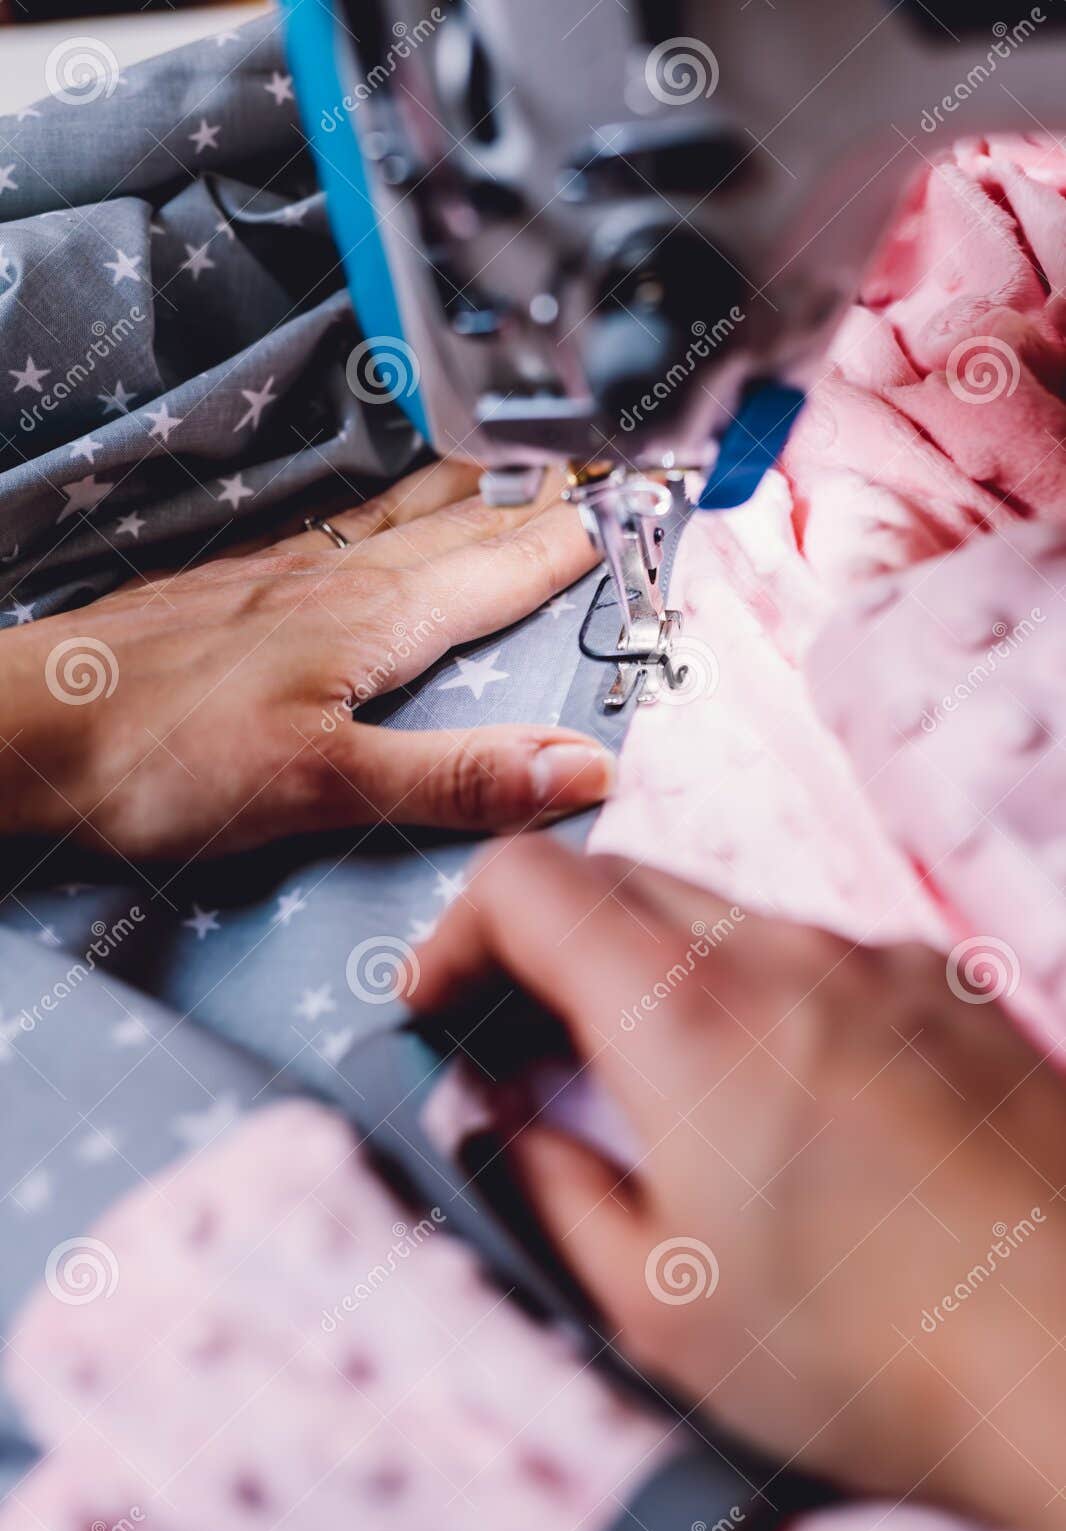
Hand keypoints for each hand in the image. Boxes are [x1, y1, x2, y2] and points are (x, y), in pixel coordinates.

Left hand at [0, 461, 611, 859]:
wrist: (24, 727)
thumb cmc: (158, 758)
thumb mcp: (321, 786)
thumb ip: (456, 777)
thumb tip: (585, 768)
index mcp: (375, 619)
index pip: (511, 565)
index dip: (585, 536)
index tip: (653, 503)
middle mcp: (339, 579)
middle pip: (471, 526)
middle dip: (550, 497)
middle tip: (613, 470)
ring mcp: (286, 575)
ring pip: (410, 517)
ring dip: (480, 492)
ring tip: (529, 468)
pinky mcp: (241, 588)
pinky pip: (349, 531)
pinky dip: (400, 511)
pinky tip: (389, 517)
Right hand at [414, 838, 1065, 1530]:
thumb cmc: (882, 1358)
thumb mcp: (658, 1305)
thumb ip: (546, 1184)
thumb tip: (494, 1122)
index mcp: (692, 1019)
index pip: (528, 884)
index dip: (455, 933)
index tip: (443, 1001)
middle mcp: (791, 955)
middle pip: (619, 879)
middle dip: (546, 947)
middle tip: (528, 1047)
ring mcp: (885, 963)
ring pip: (721, 915)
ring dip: (656, 974)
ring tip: (663, 1096)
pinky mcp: (952, 992)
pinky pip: (818, 953)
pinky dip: (759, 995)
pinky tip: (784, 1106)